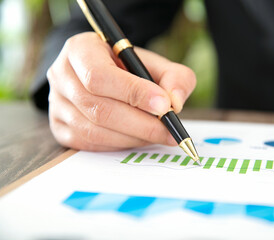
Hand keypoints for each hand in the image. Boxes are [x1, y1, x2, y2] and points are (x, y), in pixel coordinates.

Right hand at [47, 32, 195, 150]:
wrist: (106, 76)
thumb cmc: (130, 69)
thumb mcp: (155, 63)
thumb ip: (174, 77)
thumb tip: (175, 103)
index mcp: (80, 50)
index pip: (99, 75)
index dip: (133, 93)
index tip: (164, 106)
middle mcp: (61, 76)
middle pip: (97, 108)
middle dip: (140, 123)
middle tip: (169, 130)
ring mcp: (57, 105)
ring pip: (94, 130)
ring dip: (132, 137)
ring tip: (159, 134)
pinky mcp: (60, 128)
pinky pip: (90, 144)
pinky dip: (120, 144)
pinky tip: (139, 138)